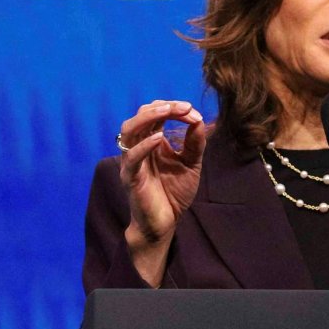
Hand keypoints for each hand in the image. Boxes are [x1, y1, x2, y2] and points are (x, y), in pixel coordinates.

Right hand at [118, 100, 206, 281]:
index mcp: (151, 140)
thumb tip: (199, 119)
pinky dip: (143, 145)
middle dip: (162, 107)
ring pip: (129, 130)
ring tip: (167, 112)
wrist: (166, 222)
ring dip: (148, 117)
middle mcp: (139, 146)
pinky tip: (159, 139)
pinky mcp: (130, 177)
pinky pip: (132, 157)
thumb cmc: (174, 192)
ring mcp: (132, 161)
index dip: (173, 108)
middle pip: (141, 115)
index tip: (193, 111)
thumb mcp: (191, 164)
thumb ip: (194, 143)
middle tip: (184, 107)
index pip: (156, 113)